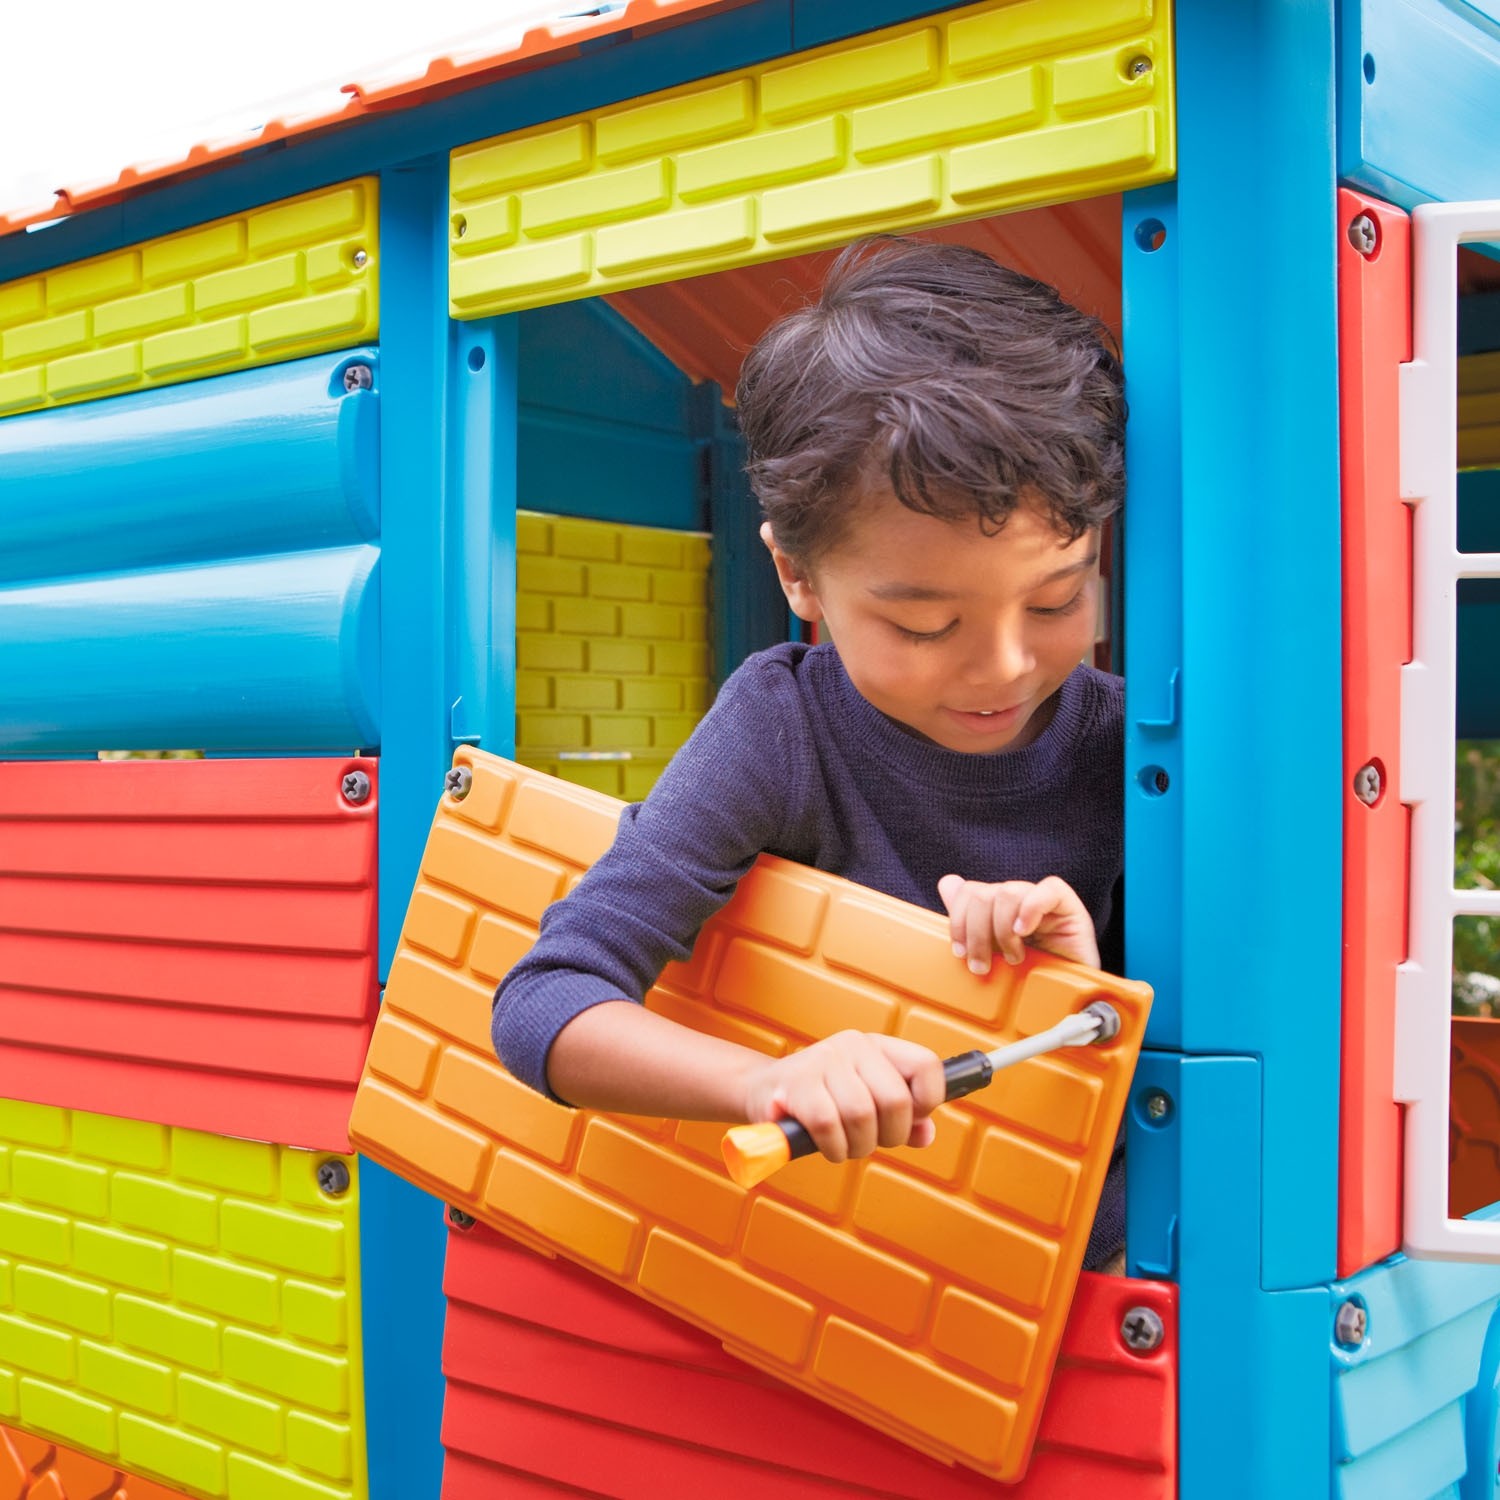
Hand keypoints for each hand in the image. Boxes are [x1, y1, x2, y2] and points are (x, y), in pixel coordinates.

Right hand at [739, 1030, 944, 1163]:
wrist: (763, 1091)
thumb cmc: (822, 1100)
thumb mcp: (867, 1103)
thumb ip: (902, 1118)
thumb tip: (926, 1134)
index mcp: (878, 1046)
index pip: (926, 1066)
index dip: (928, 1102)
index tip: (910, 1121)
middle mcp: (853, 1045)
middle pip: (896, 1101)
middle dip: (889, 1136)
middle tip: (870, 1141)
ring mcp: (824, 1060)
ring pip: (862, 1116)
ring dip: (857, 1146)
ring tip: (844, 1144)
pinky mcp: (797, 1083)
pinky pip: (830, 1126)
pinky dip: (834, 1148)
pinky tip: (827, 1146)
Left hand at [937, 874, 1099, 972]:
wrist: (1067, 1002)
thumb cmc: (1029, 980)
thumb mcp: (991, 954)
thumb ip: (968, 921)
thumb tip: (948, 885)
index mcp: (998, 908)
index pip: (969, 891)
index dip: (958, 919)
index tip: (960, 952)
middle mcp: (1018, 900)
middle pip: (983, 894)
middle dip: (977, 933)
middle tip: (982, 965)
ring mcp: (1043, 901)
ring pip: (1008, 893)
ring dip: (1003, 932)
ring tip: (1013, 958)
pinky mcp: (1069, 907)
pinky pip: (1049, 890)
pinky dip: (1030, 910)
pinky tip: (1025, 933)